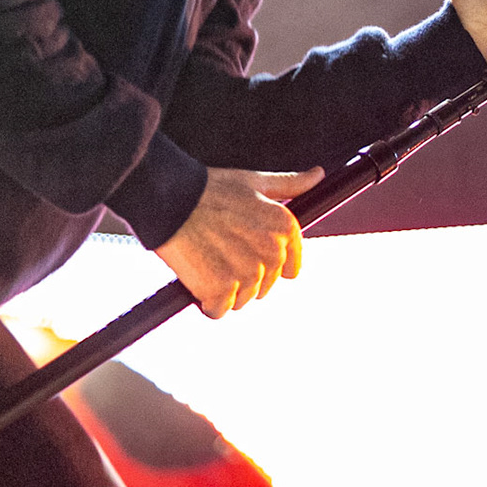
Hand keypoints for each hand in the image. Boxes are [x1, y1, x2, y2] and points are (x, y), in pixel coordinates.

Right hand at [155, 166, 323, 318]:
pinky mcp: (220, 290)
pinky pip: (218, 311)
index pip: (289, 268)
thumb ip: (290, 184)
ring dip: (224, 290)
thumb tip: (317, 175)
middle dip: (242, 277)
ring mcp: (246, 274)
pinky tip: (196, 278)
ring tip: (207, 261)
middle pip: (263, 286)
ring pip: (241, 300)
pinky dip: (206, 302)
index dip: (266, 265)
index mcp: (284, 228)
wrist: (169, 198)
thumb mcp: (254, 181)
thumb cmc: (209, 190)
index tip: (246, 255)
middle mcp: (270, 253)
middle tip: (219, 252)